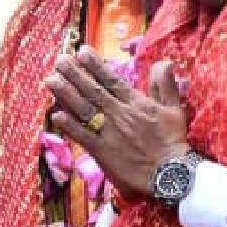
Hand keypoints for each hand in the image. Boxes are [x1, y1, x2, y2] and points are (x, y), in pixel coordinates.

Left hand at [46, 48, 189, 199]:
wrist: (171, 174)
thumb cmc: (173, 142)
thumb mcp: (175, 109)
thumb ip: (165, 85)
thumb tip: (164, 62)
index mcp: (135, 103)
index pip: (111, 80)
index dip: (95, 66)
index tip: (81, 52)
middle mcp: (119, 114)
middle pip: (93, 91)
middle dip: (74, 74)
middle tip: (59, 61)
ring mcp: (109, 132)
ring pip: (84, 109)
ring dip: (66, 94)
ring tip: (50, 80)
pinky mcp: (102, 152)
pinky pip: (82, 136)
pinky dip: (69, 125)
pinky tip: (55, 114)